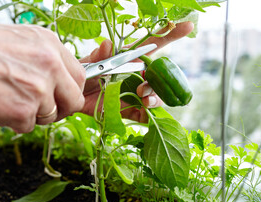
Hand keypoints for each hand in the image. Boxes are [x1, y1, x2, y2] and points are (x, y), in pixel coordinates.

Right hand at [0, 17, 85, 132]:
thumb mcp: (20, 41)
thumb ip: (45, 60)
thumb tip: (58, 79)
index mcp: (50, 45)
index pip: (79, 76)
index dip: (70, 89)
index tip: (62, 95)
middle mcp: (51, 66)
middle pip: (75, 100)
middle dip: (61, 107)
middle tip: (43, 107)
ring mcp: (39, 90)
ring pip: (52, 116)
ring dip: (34, 115)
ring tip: (9, 100)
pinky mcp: (23, 112)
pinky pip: (29, 126)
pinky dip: (14, 122)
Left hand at [79, 22, 193, 121]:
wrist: (72, 96)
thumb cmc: (81, 74)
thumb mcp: (88, 63)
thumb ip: (98, 55)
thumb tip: (108, 44)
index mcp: (129, 58)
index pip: (154, 44)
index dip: (171, 34)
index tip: (188, 26)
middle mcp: (136, 75)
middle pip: (158, 75)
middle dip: (157, 80)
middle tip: (143, 85)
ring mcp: (134, 93)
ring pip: (155, 95)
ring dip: (154, 97)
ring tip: (143, 99)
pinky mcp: (128, 110)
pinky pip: (143, 115)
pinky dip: (148, 116)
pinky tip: (145, 113)